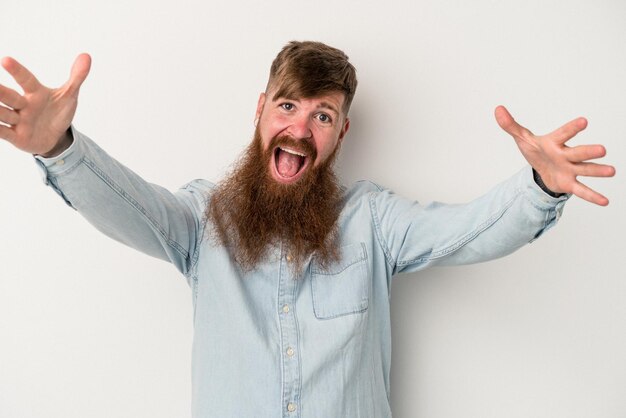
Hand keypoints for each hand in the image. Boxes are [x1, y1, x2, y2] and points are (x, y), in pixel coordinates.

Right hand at [0, 54, 90, 156]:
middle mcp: (23, 105)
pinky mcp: (16, 136)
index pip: (26, 80)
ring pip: (3, 114)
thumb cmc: (57, 112)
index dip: (17, 71)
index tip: (6, 60)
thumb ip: (77, 77)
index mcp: (36, 93)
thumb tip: (87, 56)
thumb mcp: (70, 96)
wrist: (55, 137)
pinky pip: (3, 133)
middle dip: (1, 92)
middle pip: (10, 97)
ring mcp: (18, 121)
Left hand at [495, 105, 614, 205]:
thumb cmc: (537, 150)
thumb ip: (511, 125)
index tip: (583, 121)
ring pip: (585, 169)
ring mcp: (570, 169)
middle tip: (602, 150)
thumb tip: (497, 109)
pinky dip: (593, 196)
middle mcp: (566, 155)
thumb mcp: (522, 139)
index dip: (572, 128)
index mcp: (554, 142)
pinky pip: (582, 190)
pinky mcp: (570, 183)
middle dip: (589, 152)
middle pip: (578, 153)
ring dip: (598, 171)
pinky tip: (605, 201)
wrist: (542, 170)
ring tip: (612, 171)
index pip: (563, 134)